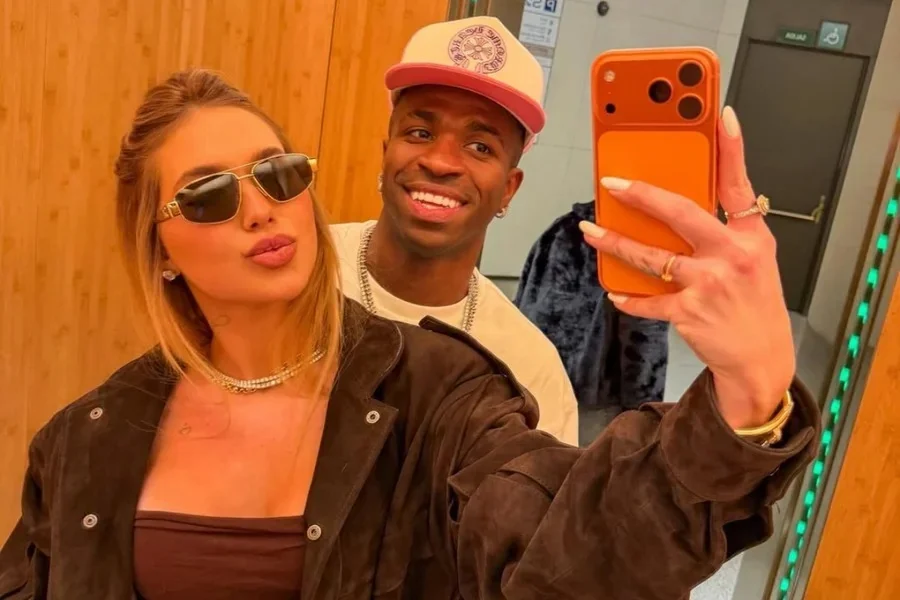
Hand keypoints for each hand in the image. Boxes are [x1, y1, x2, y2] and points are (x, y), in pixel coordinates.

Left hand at [579, 106, 794, 428]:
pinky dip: (628, 297)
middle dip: (642, 194)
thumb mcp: (754, 260)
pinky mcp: (689, 312)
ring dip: (615, 242)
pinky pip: (648, 300)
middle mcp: (732, 256)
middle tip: (612, 182)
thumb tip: (679, 207)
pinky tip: (615, 290)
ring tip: (590, 230)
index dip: (731, 149)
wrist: (762, 360)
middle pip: (681, 213)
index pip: (740, 184)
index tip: (721, 116)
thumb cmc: (754, 306)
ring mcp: (709, 284)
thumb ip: (725, 232)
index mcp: (751, 237)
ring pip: (651, 256)